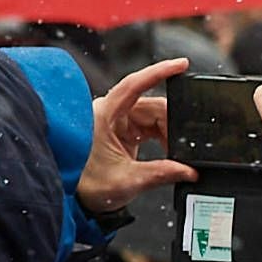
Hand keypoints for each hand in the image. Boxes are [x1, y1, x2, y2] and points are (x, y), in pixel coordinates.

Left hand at [78, 58, 193, 216]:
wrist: (73, 197)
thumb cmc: (85, 185)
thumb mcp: (128, 180)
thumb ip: (162, 173)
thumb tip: (189, 171)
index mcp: (103, 115)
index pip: (134, 84)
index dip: (159, 72)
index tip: (181, 64)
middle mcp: (109, 112)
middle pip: (151, 105)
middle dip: (173, 123)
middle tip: (186, 145)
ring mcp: (115, 121)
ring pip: (154, 116)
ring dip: (169, 133)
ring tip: (175, 154)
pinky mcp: (121, 131)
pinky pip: (149, 126)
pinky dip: (163, 138)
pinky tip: (168, 151)